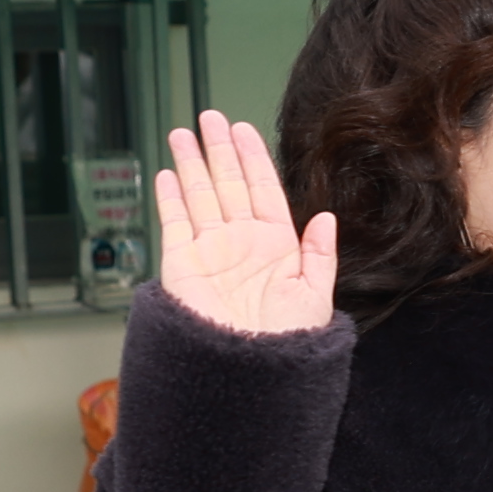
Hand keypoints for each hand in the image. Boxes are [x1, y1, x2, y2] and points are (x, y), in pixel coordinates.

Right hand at [150, 109, 339, 333]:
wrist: (249, 374)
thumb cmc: (286, 343)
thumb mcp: (314, 296)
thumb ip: (319, 256)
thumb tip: (325, 217)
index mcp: (276, 247)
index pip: (262, 190)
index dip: (252, 158)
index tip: (243, 129)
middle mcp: (241, 243)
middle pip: (227, 184)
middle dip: (219, 150)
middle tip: (210, 116)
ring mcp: (210, 251)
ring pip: (199, 196)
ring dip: (191, 164)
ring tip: (183, 132)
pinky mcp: (182, 265)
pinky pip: (174, 223)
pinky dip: (170, 198)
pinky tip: (167, 174)